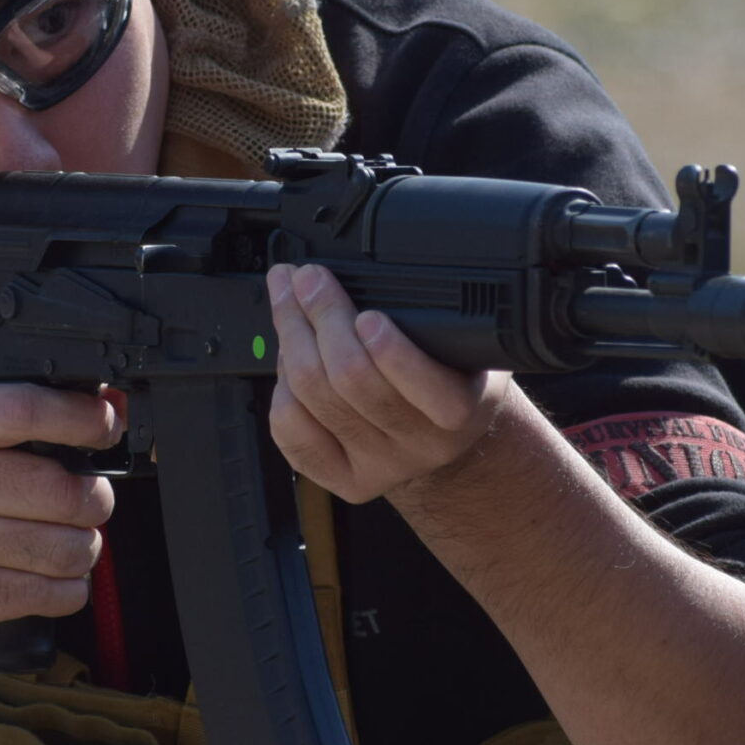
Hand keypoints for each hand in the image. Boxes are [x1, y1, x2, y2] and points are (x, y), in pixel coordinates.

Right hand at [0, 384, 118, 657]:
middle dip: (94, 501)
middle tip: (90, 504)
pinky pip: (43, 593)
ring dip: (83, 552)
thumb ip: (29, 425)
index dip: (81, 419)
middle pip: (57, 489)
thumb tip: (111, 407)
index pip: (23, 409)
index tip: (106, 428)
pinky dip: (67, 592)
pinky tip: (54, 582)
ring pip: (59, 548)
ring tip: (68, 547)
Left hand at [265, 264, 514, 503]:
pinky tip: (288, 354)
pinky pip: (290, 427)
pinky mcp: (340, 478)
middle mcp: (422, 444)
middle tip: (308, 277)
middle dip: (322, 316)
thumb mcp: (464, 344)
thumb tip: (366, 266)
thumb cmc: (450, 375)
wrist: (444, 439)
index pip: (429, 389)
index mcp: (461, 408)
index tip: (369, 315)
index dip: (393, 353)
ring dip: (291, 335)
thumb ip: (434, 314)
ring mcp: (378, 466)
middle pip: (353, 381)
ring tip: (288, 297)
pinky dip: (281, 382)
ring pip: (313, 398)